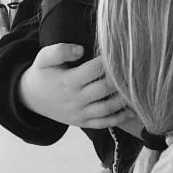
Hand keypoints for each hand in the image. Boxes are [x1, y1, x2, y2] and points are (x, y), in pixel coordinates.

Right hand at [18, 45, 133, 128]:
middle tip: (139, 69)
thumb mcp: (44, 58)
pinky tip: (134, 110)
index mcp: (68, 81)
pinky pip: (104, 123)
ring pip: (107, 108)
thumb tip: (80, 49)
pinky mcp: (83, 122)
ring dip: (124, 100)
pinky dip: (120, 118)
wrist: (31, 99)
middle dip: (122, 80)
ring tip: (141, 89)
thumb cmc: (42, 73)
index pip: (94, 70)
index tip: (124, 53)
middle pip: (104, 89)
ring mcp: (80, 113)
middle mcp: (76, 99)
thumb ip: (59, 51)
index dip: (110, 62)